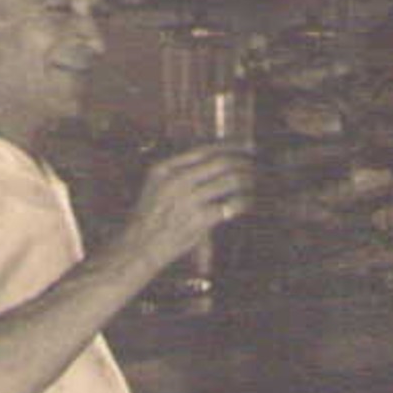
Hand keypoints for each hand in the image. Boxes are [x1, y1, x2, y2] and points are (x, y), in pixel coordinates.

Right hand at [116, 144, 254, 279]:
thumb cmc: (149, 218)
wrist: (138, 248)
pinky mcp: (198, 219)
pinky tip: (247, 203)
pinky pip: (231, 205)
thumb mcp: (155, 185)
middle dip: (243, 161)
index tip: (245, 145)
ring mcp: (188, 199)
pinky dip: (244, 202)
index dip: (230, 146)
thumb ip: (179, 170)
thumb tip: (214, 160)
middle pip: (221, 162)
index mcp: (164, 168)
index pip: (205, 150)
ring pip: (229, 181)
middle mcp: (176, 180)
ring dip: (247, 180)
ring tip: (254, 182)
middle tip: (255, 164)